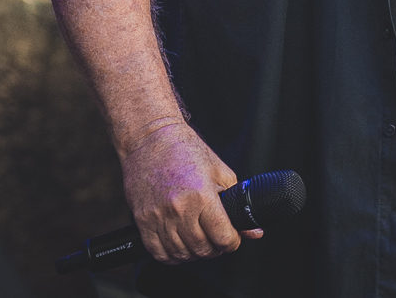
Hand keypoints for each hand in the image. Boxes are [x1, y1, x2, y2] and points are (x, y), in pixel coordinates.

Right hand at [121, 121, 263, 262]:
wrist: (150, 140)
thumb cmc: (185, 150)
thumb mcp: (221, 172)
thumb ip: (237, 202)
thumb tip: (253, 229)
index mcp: (202, 195)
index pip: (222, 236)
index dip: (233, 243)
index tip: (234, 239)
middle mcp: (179, 209)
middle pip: (202, 248)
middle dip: (215, 249)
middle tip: (218, 241)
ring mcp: (158, 217)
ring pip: (180, 254)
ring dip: (194, 254)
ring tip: (201, 242)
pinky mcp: (142, 221)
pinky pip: (157, 252)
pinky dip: (172, 256)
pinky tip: (180, 246)